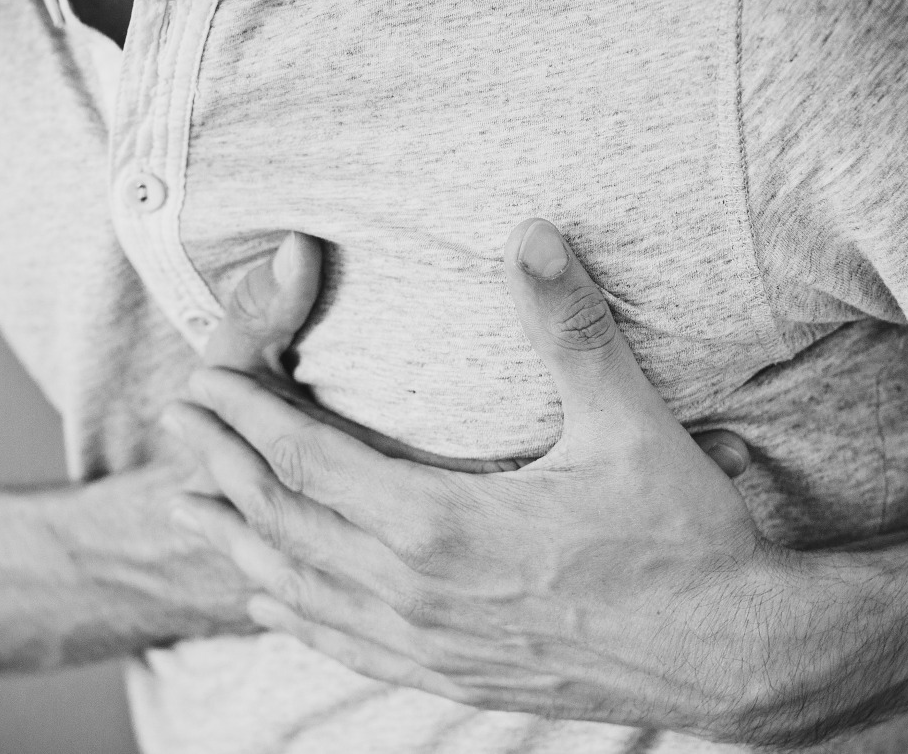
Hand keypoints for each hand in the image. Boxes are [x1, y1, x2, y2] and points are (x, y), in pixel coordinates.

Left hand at [178, 220, 833, 745]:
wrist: (730, 655)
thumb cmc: (682, 539)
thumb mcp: (628, 425)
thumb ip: (570, 327)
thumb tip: (531, 234)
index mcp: (440, 524)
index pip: (307, 462)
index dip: (246, 419)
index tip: (200, 381)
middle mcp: (415, 590)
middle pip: (285, 520)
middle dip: (223, 466)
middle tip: (177, 422)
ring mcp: (428, 642)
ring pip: (301, 587)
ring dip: (239, 540)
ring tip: (188, 510)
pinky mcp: (451, 674)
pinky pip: (345, 645)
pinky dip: (294, 615)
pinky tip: (269, 602)